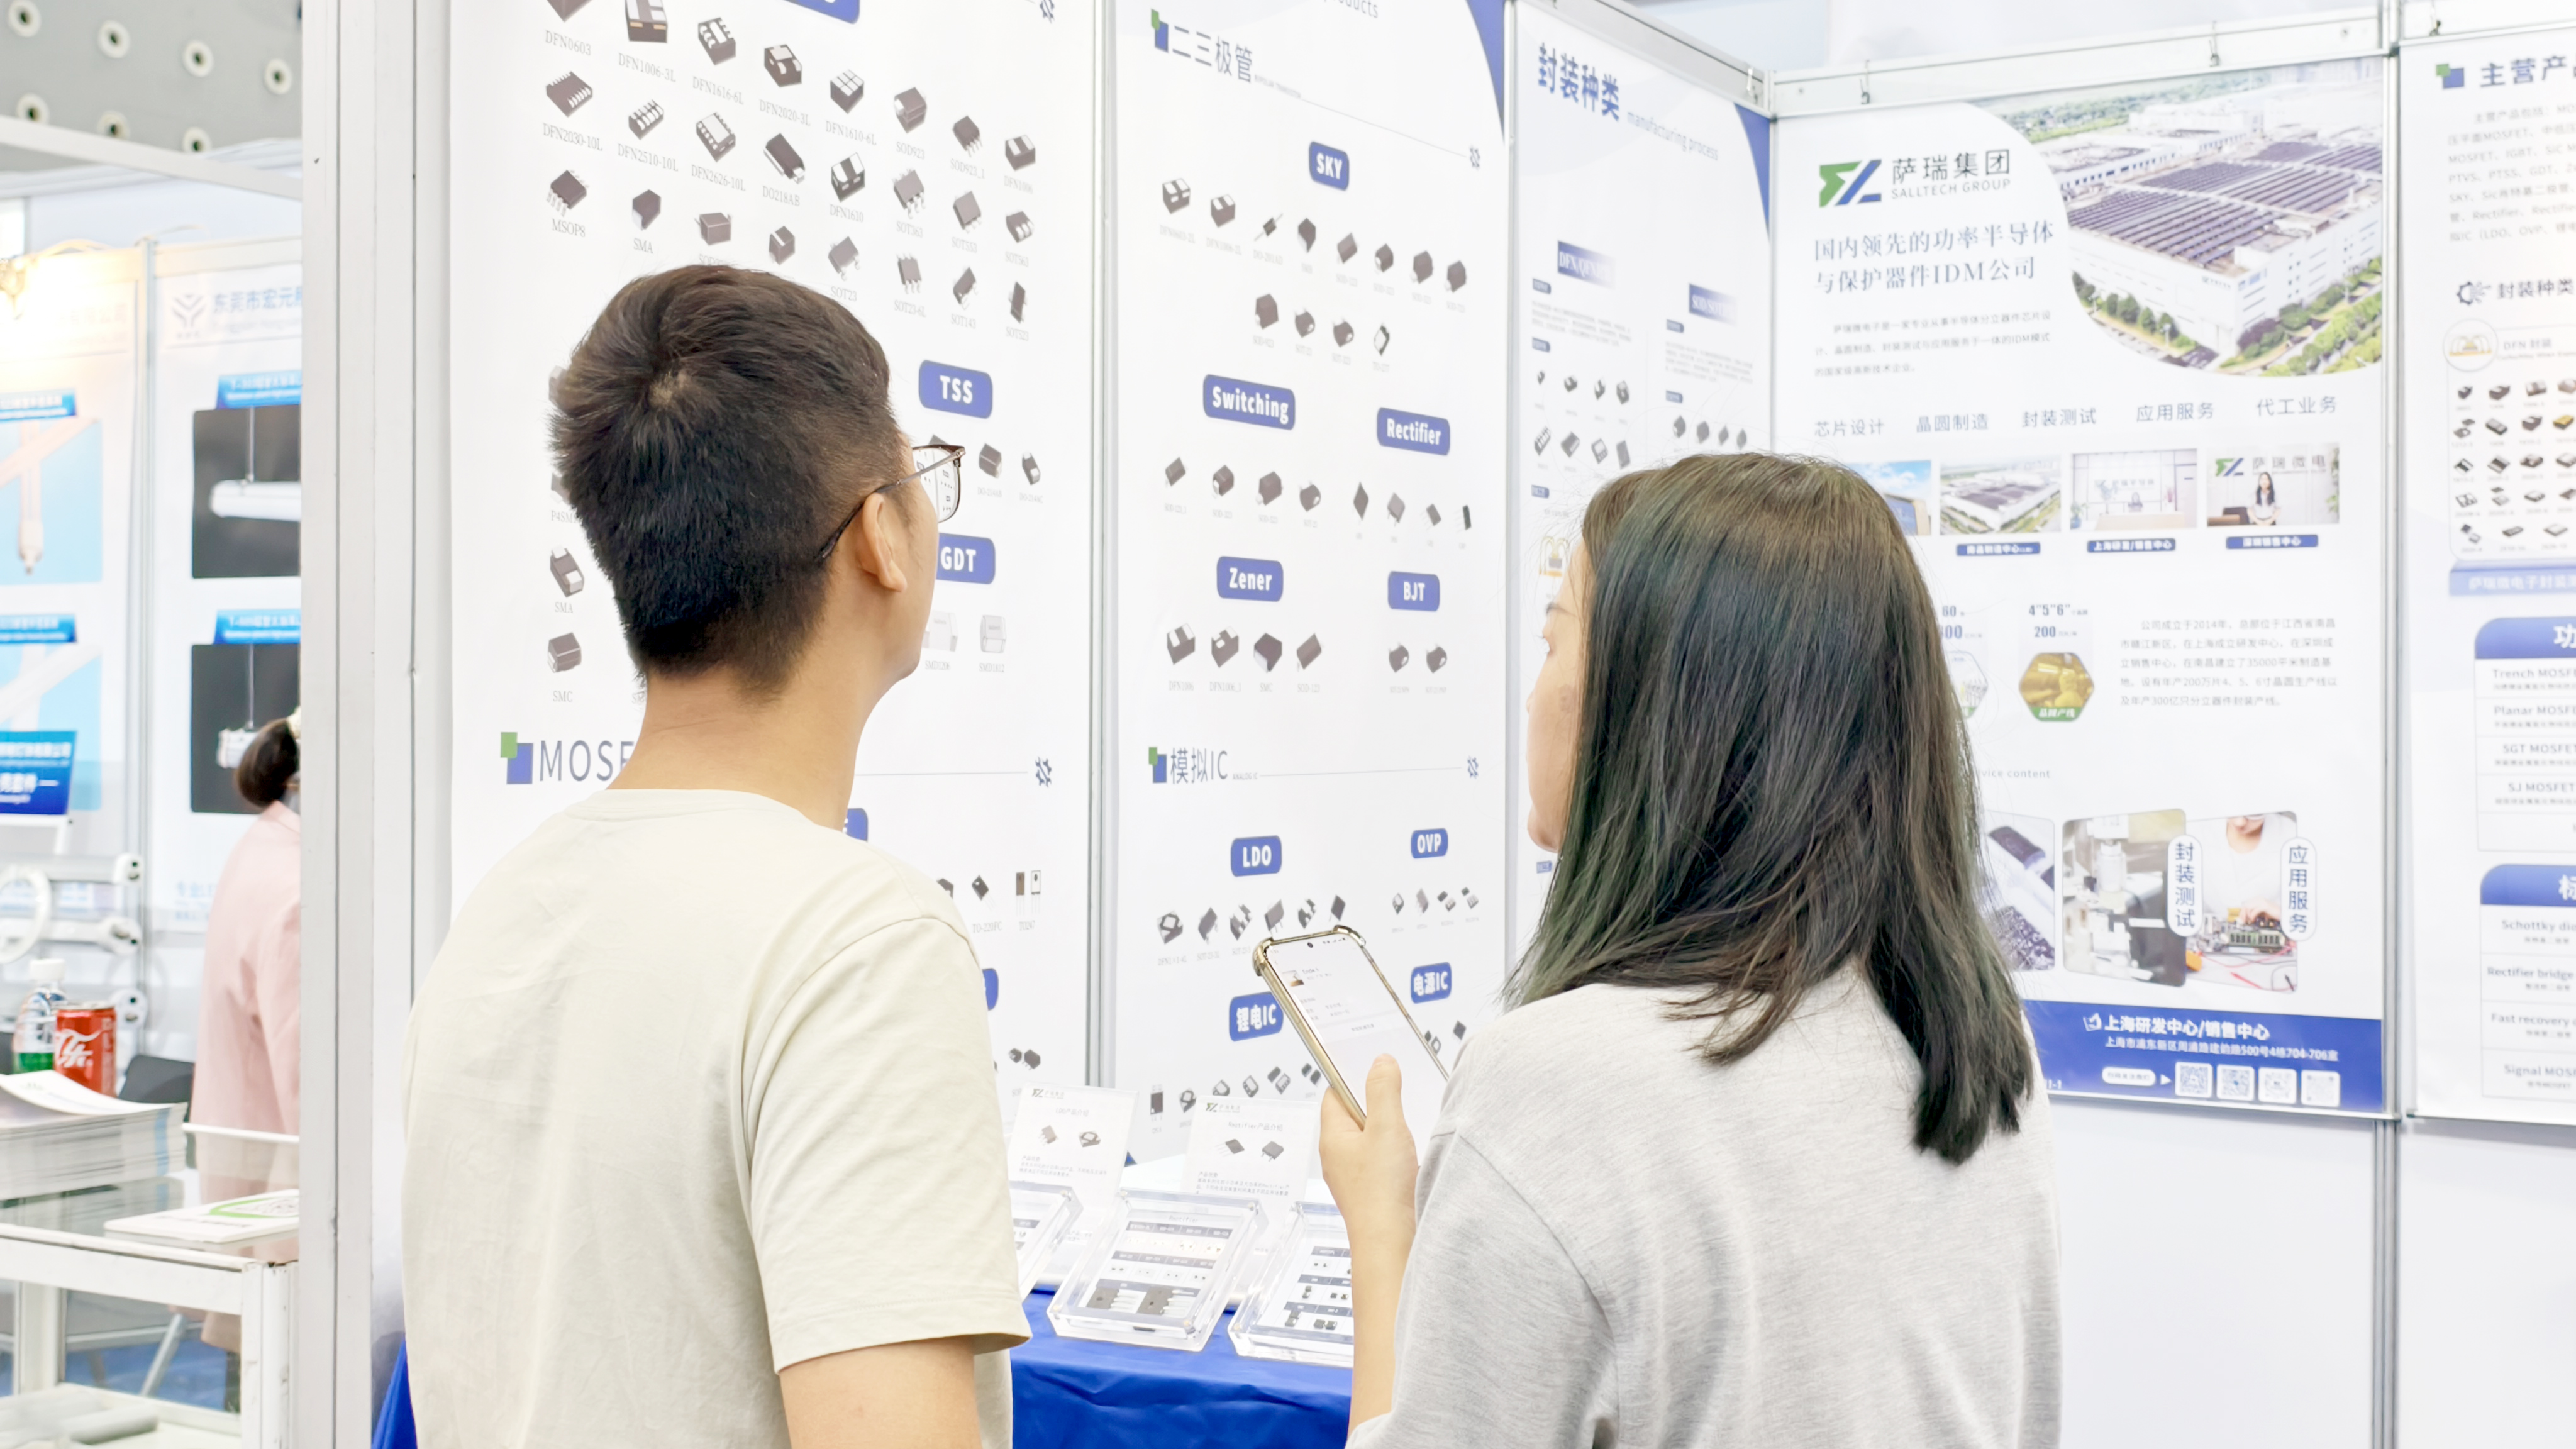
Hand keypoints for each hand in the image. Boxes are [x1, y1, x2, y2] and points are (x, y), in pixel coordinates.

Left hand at [1319, 1055, 1419, 1249]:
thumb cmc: (1381, 1196)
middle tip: (1399, 1090)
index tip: (1373, 1062)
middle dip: (1379, 1101)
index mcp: (1333, 1139)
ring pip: (1373, 1138)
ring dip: (1392, 1128)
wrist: (1392, 1246)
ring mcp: (1358, 1176)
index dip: (1354, 1075)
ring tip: (1409, 1122)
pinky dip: (1399, 1151)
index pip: (1336, 1094)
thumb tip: (1380, 1063)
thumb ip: (1383, 1090)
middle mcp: (1341, 1157)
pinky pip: (1385, 1159)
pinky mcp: (1376, 1191)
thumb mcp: (1386, 1129)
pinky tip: (1415, 1152)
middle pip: (1357, 1114)